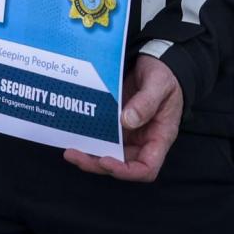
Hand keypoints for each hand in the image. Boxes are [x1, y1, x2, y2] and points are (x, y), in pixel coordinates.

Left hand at [64, 55, 181, 181]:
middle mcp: (142, 140)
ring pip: (108, 153)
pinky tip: (72, 133)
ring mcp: (128, 133)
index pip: (146, 168)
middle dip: (97, 164)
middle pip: (122, 164)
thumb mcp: (159, 83)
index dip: (126, 171)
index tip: (105, 161)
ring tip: (69, 151)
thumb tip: (127, 120)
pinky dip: (87, 138)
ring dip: (89, 155)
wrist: (155, 62)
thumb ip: (146, 102)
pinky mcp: (115, 123)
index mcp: (160, 137)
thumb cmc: (164, 75)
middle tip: (74, 154)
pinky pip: (101, 136)